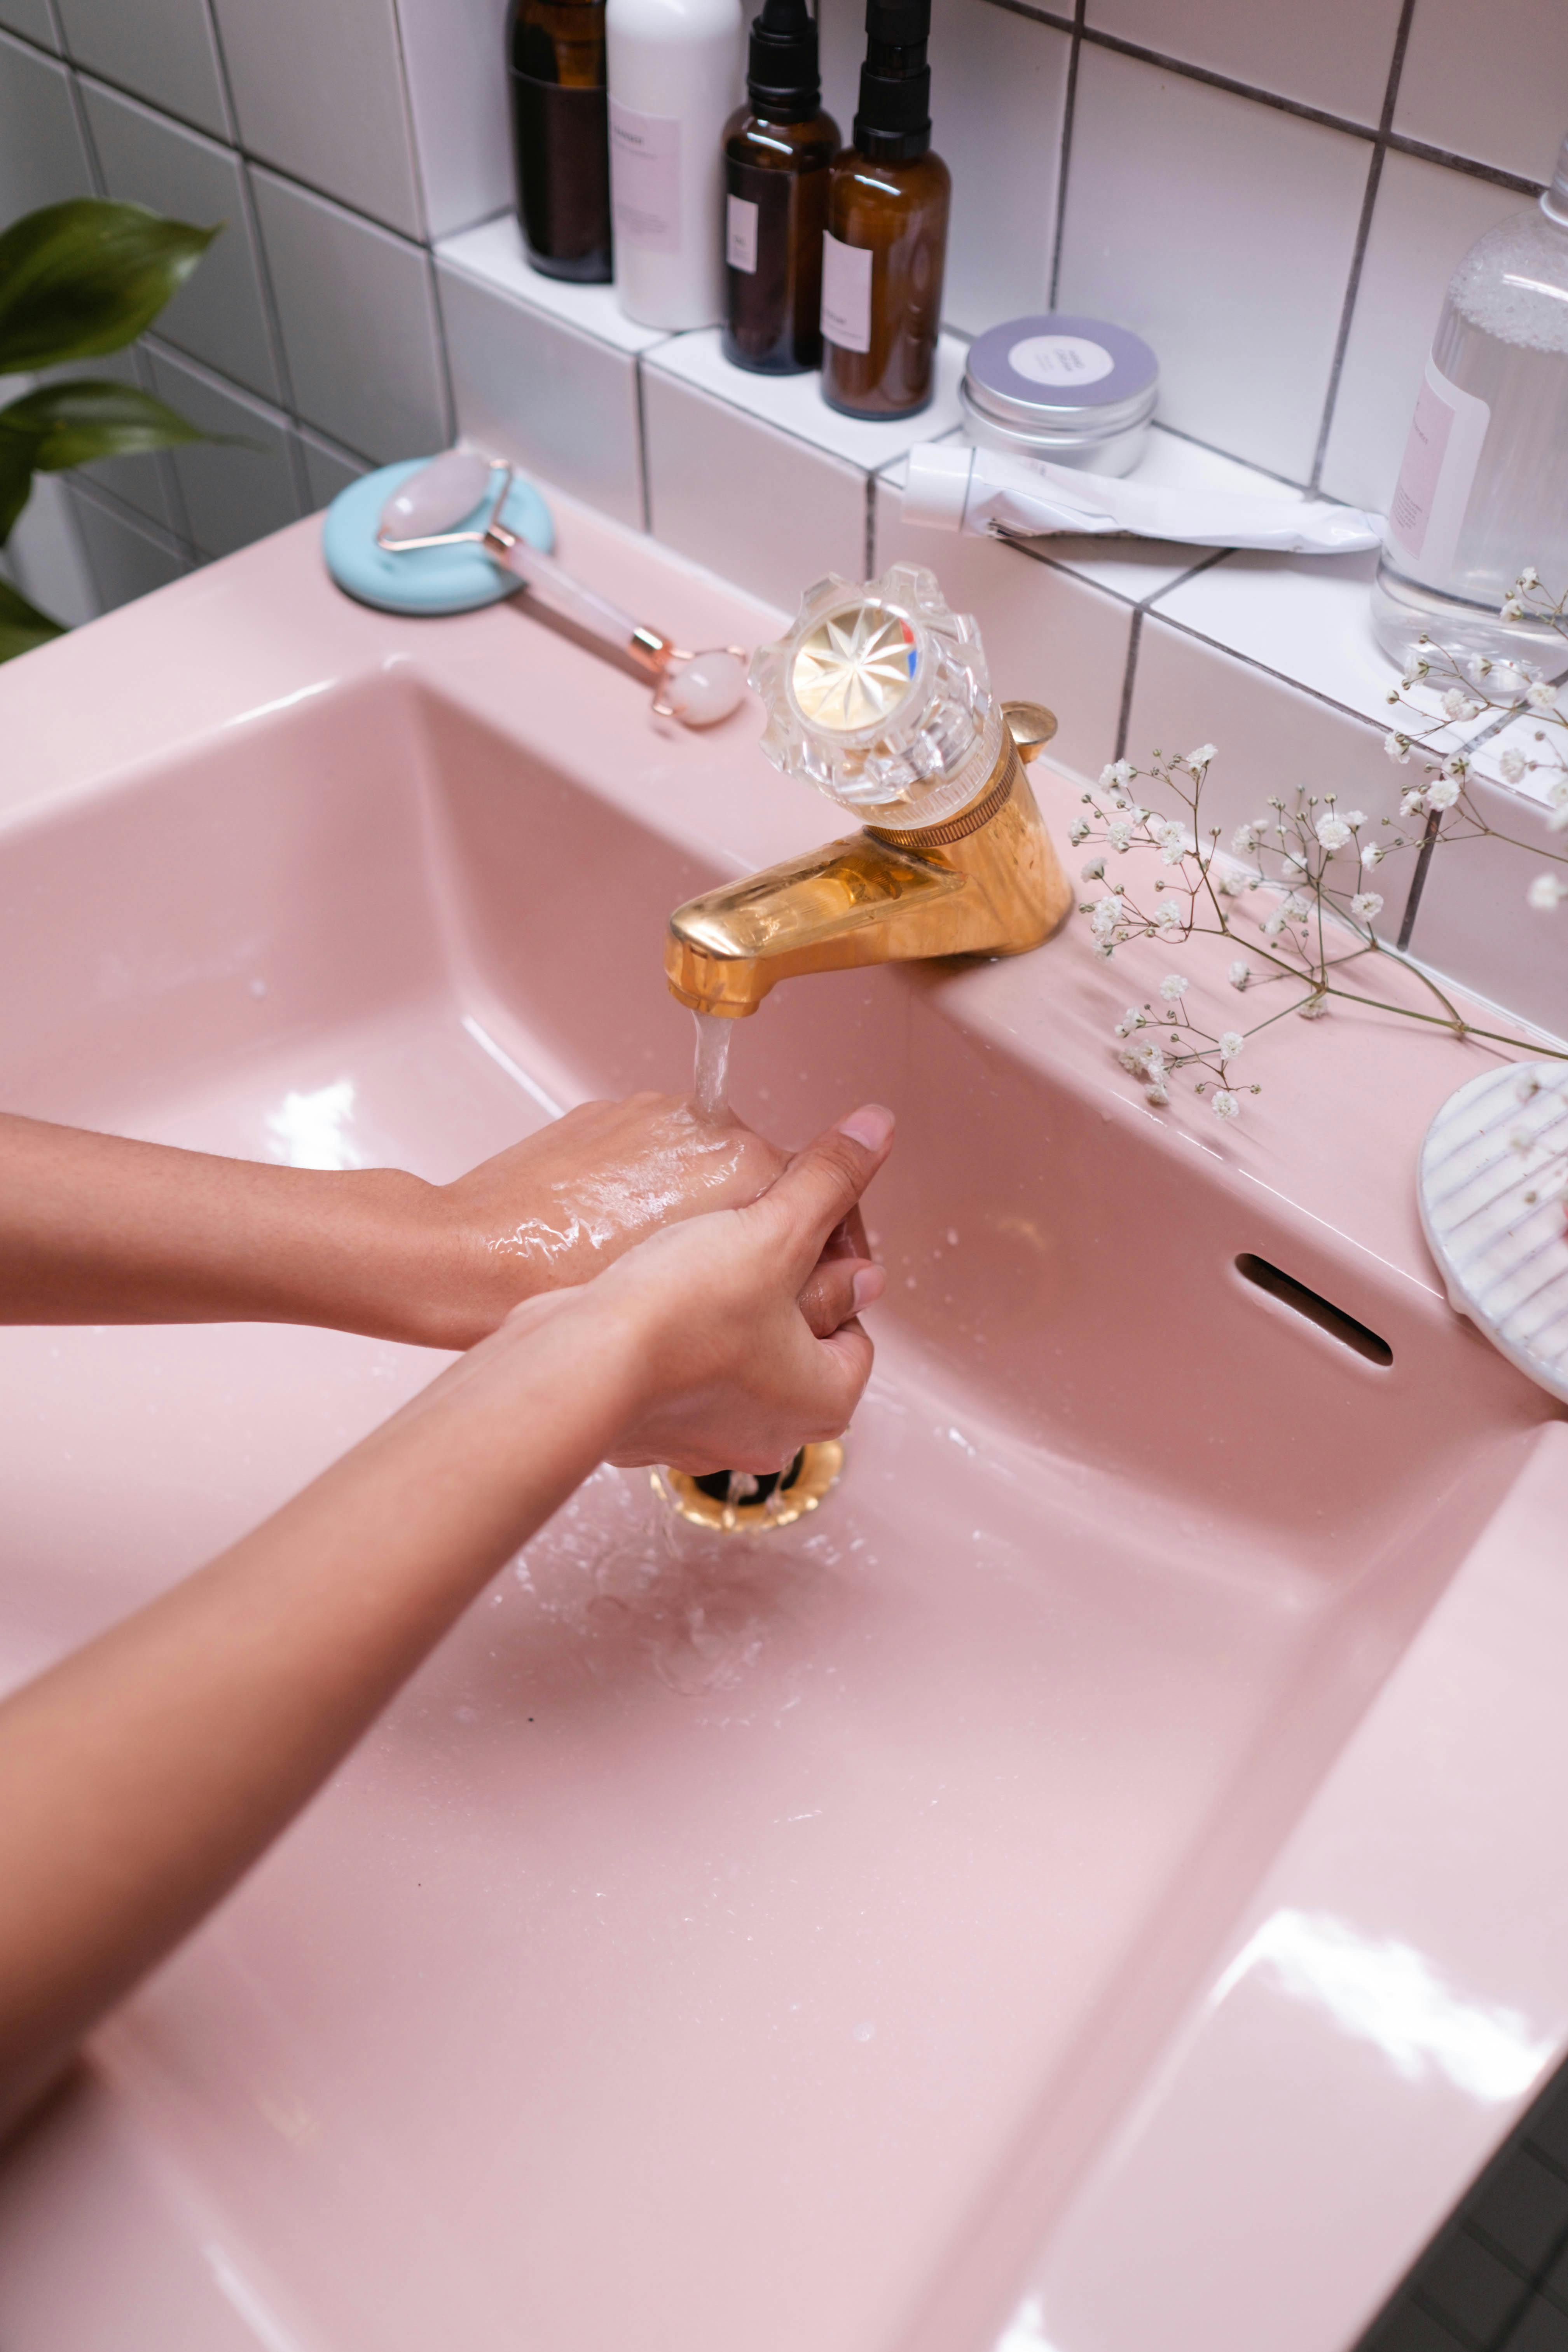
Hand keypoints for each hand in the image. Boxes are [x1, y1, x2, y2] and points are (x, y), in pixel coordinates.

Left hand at [420, 1091, 794, 1346]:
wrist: (471, 1258)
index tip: (811, 1287)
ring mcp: (651, 1113)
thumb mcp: (715, 1300)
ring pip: (705, 1167)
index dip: (825, 1250)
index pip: (823, 1193)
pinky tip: (621, 1240)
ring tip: (665, 1272)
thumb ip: (803, 1285)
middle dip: (759, 1233)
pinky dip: (651, 1192)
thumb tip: (859, 1279)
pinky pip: (651, 1155)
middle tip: (733, 1293)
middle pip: (764, 1181)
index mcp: (747, 1162)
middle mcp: (707, 1123)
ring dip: (703, 1211)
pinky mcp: (605, 1117)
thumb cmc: (577, 1285)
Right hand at [554, 1103, 893, 1475]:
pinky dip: (673, 1337)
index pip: (855, 1326)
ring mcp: (704, 1441)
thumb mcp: (774, 1231)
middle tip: (752, 1234)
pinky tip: (652, 1294)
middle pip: (797, 1341)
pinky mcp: (646, 1431)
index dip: (833, 1263)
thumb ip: (829, 1180)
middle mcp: (772, 1437)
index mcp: (824, 1402)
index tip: (799, 1224)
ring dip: (725, 1310)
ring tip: (699, 1257)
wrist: (575, 1365)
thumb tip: (878, 1126)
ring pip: (736, 1358)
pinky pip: (677, 1374)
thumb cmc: (686, 1311)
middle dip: (779, 1286)